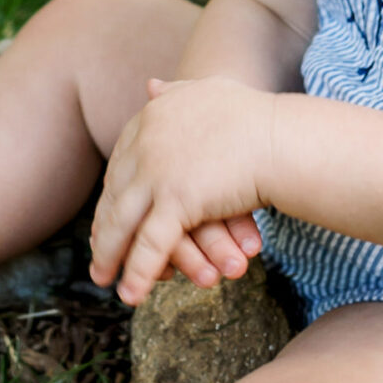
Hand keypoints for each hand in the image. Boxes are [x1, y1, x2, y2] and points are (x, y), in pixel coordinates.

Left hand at [90, 78, 278, 306]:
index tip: (109, 215)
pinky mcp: (177, 200)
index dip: (114, 194)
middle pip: (116, 194)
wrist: (284, 136)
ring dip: (110, 257)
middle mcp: (146, 142)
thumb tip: (150, 86)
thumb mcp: (207, 92)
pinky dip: (138, 274)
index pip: (121, 163)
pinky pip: (151, 245)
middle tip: (98, 252)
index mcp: (151, 118)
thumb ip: (176, 92)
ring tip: (104, 279)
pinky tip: (129, 296)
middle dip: (104, 228)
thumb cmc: (257, 118)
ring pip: (124, 223)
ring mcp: (158, 171)